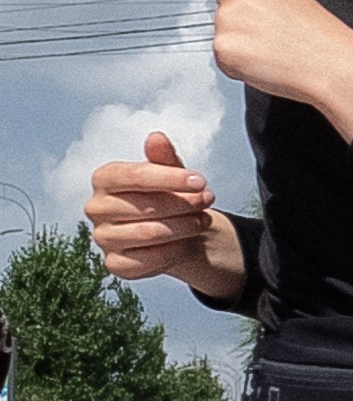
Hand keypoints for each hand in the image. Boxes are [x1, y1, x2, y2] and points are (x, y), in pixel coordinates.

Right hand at [85, 131, 240, 297]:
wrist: (175, 232)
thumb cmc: (169, 196)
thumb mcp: (171, 173)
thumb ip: (163, 157)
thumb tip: (156, 137)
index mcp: (105, 178)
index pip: (135, 176)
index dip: (171, 178)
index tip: (201, 181)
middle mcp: (96, 207)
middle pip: (145, 206)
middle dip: (184, 203)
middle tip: (208, 200)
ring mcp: (102, 237)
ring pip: (149, 234)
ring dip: (184, 227)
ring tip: (203, 220)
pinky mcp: (114, 263)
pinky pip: (146, 260)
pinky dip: (173, 252)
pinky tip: (186, 243)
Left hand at [213, 0, 352, 140]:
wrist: (327, 60)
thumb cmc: (317, 34)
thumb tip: (248, 12)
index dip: (249, 15)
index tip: (266, 25)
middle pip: (222, 17)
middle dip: (240, 32)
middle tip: (270, 41)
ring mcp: (225, 20)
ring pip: (223, 41)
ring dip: (240, 52)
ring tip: (272, 52)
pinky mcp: (223, 48)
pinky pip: (224, 63)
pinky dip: (239, 69)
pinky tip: (265, 64)